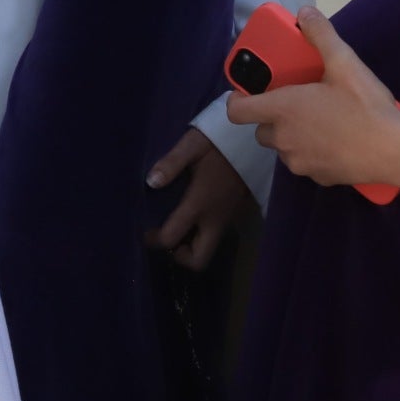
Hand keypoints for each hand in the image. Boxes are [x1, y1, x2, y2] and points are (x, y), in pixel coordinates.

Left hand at [142, 128, 252, 270]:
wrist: (253, 140)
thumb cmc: (220, 142)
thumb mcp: (192, 145)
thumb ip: (171, 163)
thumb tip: (150, 182)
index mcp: (199, 204)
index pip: (172, 238)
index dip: (154, 240)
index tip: (146, 230)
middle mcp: (214, 219)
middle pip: (199, 260)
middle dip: (180, 256)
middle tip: (168, 236)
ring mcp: (227, 219)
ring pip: (208, 249)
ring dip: (191, 247)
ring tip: (177, 225)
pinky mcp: (234, 214)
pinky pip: (215, 236)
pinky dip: (201, 235)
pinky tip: (192, 215)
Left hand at [224, 6, 399, 195]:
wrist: (394, 150)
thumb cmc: (365, 106)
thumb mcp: (345, 63)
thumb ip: (321, 35)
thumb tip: (305, 12)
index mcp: (283, 110)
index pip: (237, 112)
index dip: (238, 101)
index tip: (250, 92)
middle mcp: (284, 139)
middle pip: (261, 130)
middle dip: (272, 117)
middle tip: (296, 101)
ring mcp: (299, 162)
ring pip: (283, 147)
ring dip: (292, 135)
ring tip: (320, 120)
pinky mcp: (317, 178)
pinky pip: (304, 162)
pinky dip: (312, 152)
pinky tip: (336, 141)